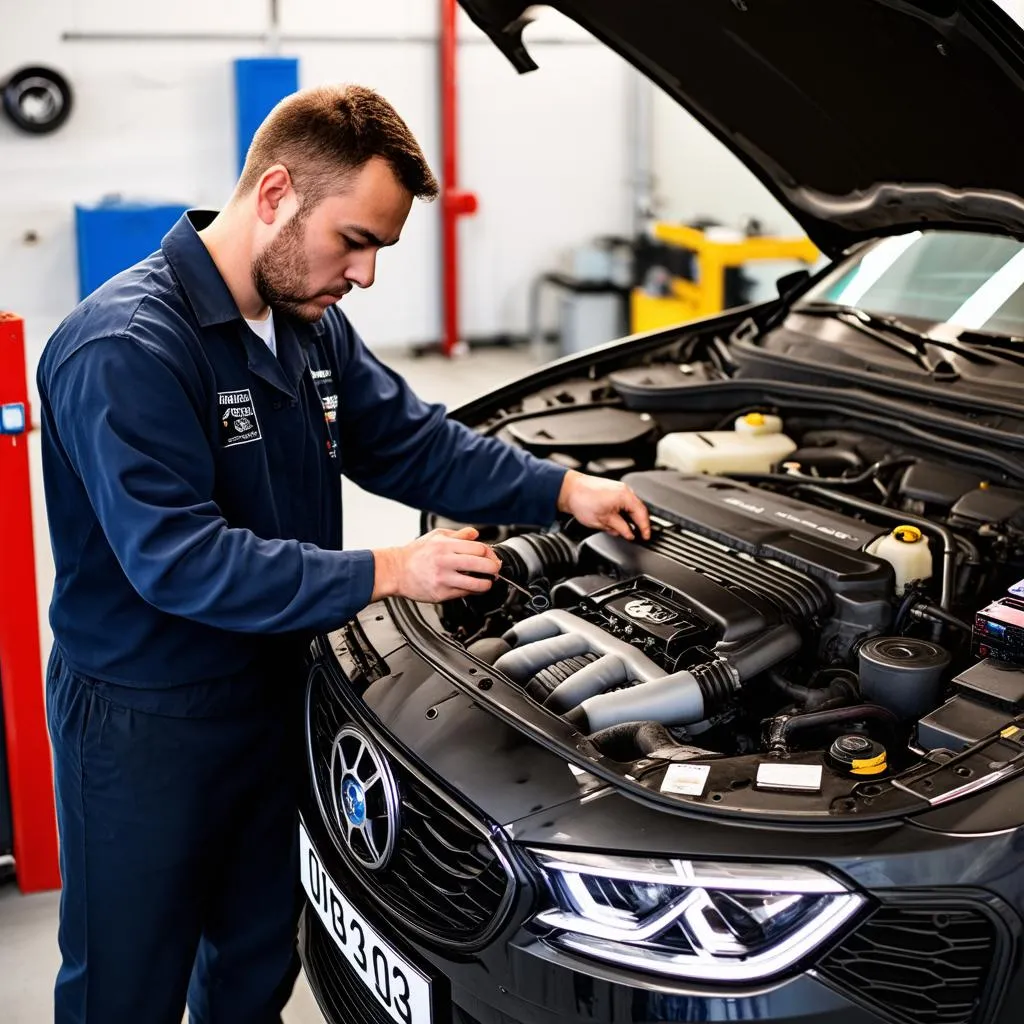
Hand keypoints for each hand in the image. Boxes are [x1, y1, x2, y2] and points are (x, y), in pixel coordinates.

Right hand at [371, 527, 501, 601]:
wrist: (396, 571)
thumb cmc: (415, 554)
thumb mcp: (436, 536)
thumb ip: (458, 535)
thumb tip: (475, 534)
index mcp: (446, 546)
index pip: (479, 548)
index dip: (489, 553)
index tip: (491, 556)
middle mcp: (446, 562)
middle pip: (482, 565)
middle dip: (494, 568)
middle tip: (495, 569)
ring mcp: (444, 579)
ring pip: (477, 583)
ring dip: (487, 583)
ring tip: (487, 581)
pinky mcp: (441, 593)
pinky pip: (464, 593)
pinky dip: (472, 591)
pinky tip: (472, 587)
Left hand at [556, 470, 650, 540]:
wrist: (568, 489)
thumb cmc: (582, 500)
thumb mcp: (602, 520)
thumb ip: (619, 528)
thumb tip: (629, 534)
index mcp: (625, 496)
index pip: (642, 514)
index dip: (645, 528)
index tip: (646, 536)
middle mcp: (624, 490)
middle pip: (638, 509)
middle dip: (637, 523)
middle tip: (637, 535)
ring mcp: (618, 488)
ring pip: (630, 506)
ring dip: (629, 518)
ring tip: (622, 529)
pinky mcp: (612, 489)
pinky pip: (624, 502)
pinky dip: (623, 511)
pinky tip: (617, 520)